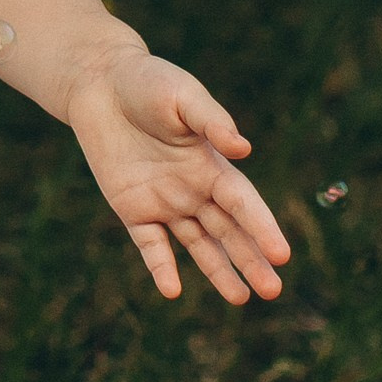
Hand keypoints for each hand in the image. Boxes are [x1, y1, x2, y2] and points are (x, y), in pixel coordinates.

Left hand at [67, 48, 290, 304]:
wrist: (99, 83)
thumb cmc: (148, 82)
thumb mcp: (182, 96)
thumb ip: (211, 122)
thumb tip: (243, 149)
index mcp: (212, 164)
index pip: (244, 203)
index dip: (263, 229)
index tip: (282, 256)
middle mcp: (194, 188)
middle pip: (229, 231)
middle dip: (251, 260)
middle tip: (273, 291)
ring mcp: (164, 202)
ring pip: (198, 245)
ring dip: (218, 272)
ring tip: (241, 299)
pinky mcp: (132, 208)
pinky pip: (150, 244)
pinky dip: (161, 267)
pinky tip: (172, 290)